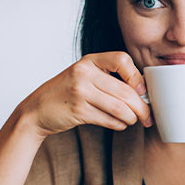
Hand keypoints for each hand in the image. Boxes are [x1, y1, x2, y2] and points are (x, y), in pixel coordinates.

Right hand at [20, 52, 151, 139]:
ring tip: (133, 121)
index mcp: (89, 61)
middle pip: (125, 91)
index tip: (142, 90)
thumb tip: (142, 91)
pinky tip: (120, 124)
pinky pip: (108, 119)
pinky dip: (119, 124)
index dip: (137, 76)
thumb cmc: (66, 92)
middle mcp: (84, 73)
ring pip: (119, 108)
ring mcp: (80, 92)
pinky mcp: (78, 111)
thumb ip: (108, 78)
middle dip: (141, 107)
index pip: (122, 60)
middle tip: (147, 116)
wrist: (37, 109)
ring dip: (131, 118)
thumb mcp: (84, 75)